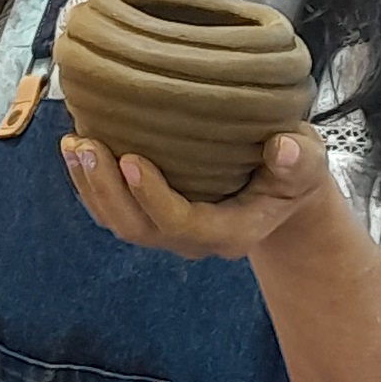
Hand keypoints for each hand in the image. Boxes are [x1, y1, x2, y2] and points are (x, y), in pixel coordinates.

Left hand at [60, 126, 330, 261]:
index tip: (131, 159)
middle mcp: (194, 238)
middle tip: (86, 144)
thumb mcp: (308, 161)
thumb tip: (284, 149)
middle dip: (107, 190)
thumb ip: (299, 160)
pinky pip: (112, 209)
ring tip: (72, 142)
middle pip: (139, 228)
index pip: (183, 223)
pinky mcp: (151, 214)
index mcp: (232, 231)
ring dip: (89, 185)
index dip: (153, 197)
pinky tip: (76, 148)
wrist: (280, 185)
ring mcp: (169, 229)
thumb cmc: (293, 168)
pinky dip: (89, 183)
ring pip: (118, 222)